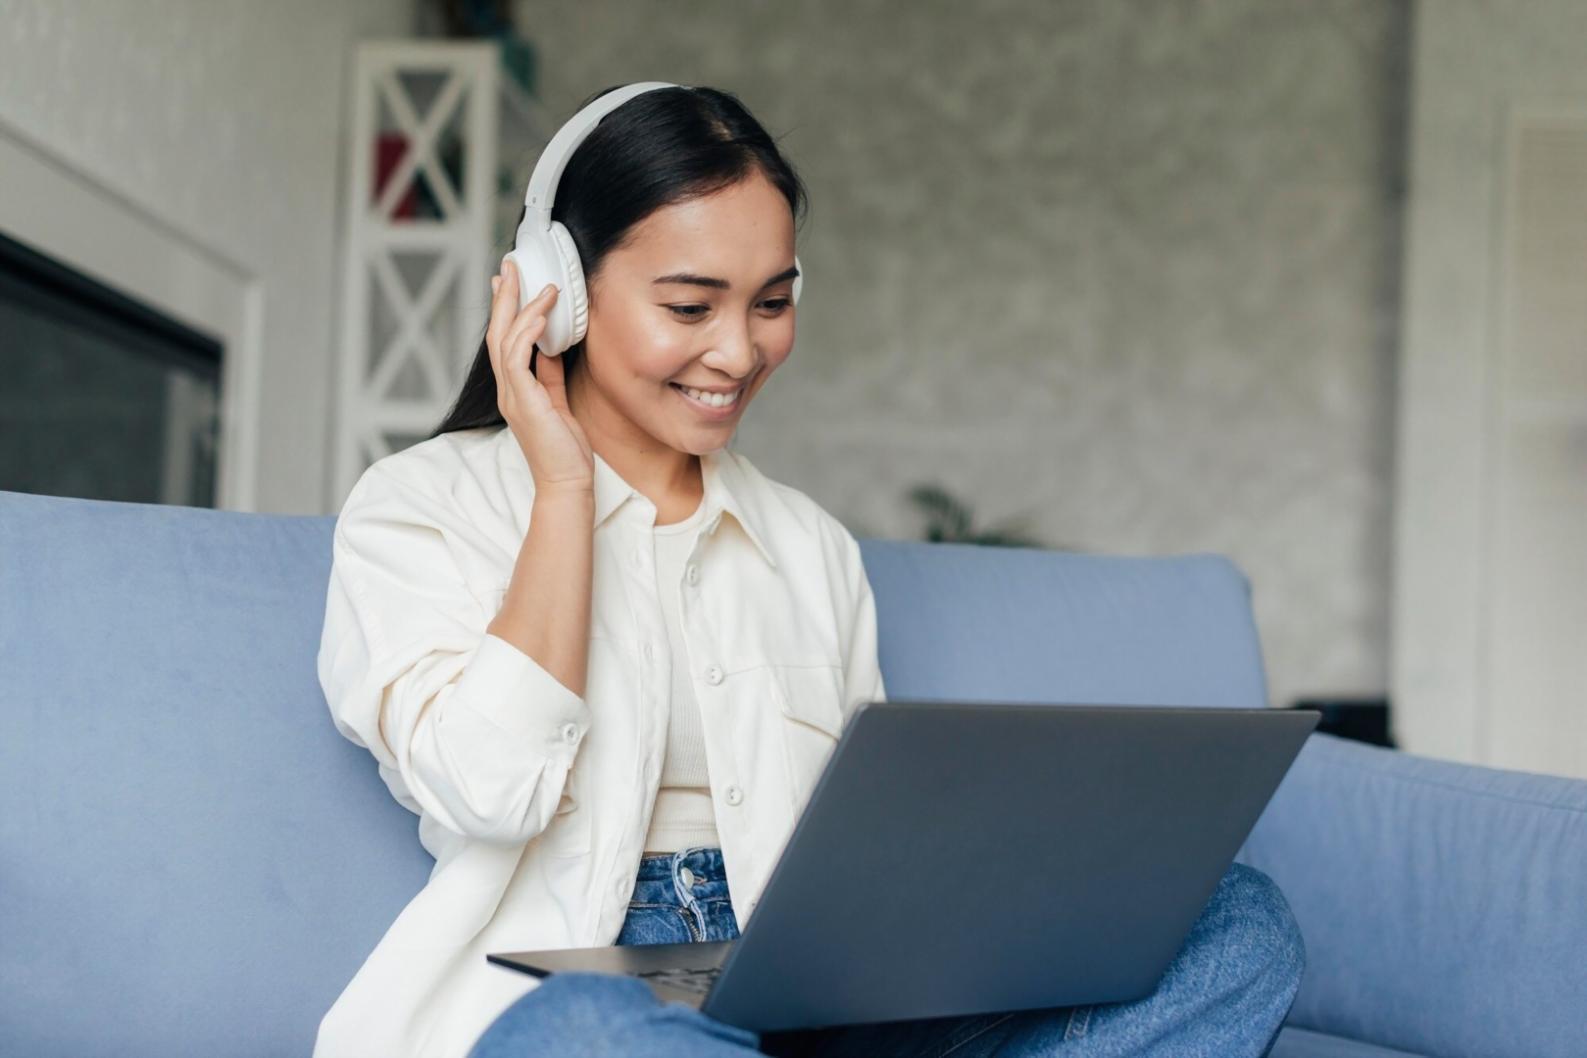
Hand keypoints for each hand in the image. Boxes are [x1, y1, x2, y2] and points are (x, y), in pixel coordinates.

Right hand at [488, 258, 594, 493]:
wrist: (567, 484)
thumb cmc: (566, 451)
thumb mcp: (558, 403)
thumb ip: (550, 375)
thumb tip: (551, 347)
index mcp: (515, 390)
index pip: (504, 341)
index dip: (505, 310)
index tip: (510, 282)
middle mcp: (508, 390)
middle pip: (497, 333)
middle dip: (504, 297)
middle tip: (511, 265)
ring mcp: (512, 396)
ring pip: (506, 340)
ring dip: (520, 307)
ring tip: (538, 283)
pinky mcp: (523, 401)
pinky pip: (518, 358)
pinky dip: (528, 332)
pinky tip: (542, 314)